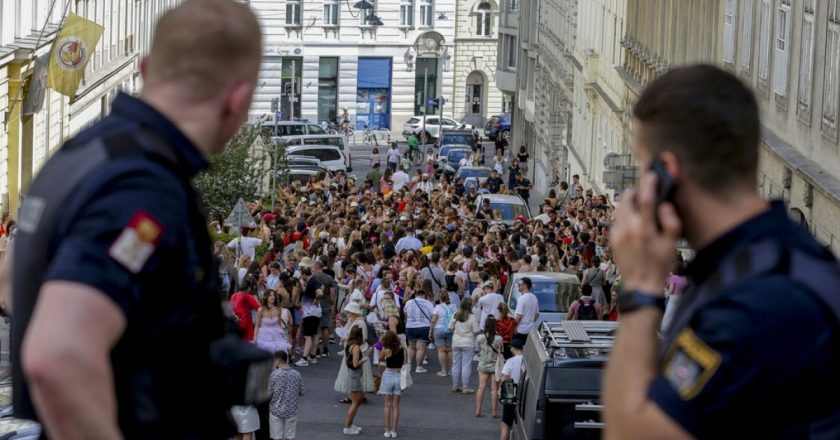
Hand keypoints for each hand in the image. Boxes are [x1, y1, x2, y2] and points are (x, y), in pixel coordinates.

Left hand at [609, 173, 680, 293]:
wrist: (641, 284)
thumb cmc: (659, 265)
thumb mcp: (672, 245)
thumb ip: (671, 223)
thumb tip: (665, 206)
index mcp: (644, 230)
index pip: (646, 199)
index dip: (648, 184)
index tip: (651, 175)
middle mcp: (628, 230)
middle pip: (627, 200)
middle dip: (635, 192)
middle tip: (644, 192)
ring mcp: (617, 234)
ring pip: (620, 209)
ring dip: (629, 203)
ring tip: (640, 206)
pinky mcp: (612, 239)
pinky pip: (617, 220)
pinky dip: (624, 215)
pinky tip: (633, 221)